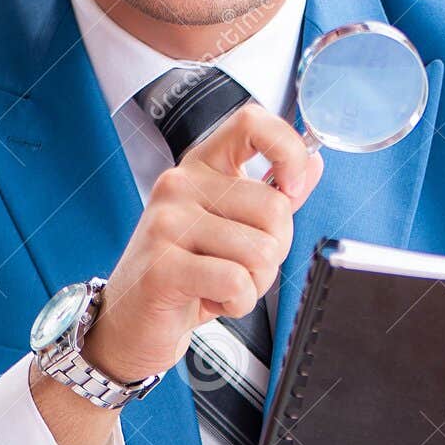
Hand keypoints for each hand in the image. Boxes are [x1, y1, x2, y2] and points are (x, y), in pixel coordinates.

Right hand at [84, 103, 323, 382]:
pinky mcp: (162, 266)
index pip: (252, 123)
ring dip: (255, 284)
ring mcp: (167, 223)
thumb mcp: (232, 228)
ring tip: (221, 286)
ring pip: (261, 251)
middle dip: (274, 252)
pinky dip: (237, 303)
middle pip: (274, 207)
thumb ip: (272, 195)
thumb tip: (313, 162)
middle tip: (240, 267)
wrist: (131, 322)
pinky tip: (210, 301)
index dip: (288, 150)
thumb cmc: (185, 274)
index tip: (292, 189)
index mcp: (201, 167)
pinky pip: (236, 282)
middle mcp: (180, 185)